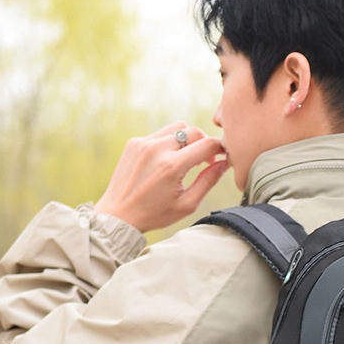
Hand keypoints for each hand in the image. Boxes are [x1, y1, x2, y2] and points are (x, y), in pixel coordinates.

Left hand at [95, 122, 229, 232]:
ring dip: (187, 140)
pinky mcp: (134, 142)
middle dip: (204, 142)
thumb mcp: (187, 204)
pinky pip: (160, 134)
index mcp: (172, 166)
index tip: (223, 157)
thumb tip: (224, 164)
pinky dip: (169, 143)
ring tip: (186, 159)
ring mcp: (143, 143)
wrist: (118, 215)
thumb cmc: (154, 214)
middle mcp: (157, 149)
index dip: (221, 149)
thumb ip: (208, 181)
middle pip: (193, 131)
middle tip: (206, 160)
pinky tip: (166, 162)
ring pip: (177, 128)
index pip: (207, 145)